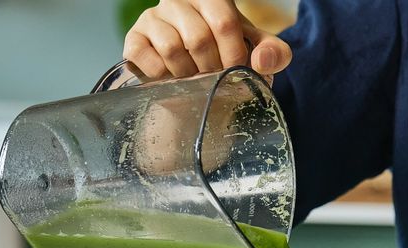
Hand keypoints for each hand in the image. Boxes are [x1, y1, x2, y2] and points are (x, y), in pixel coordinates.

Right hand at [123, 0, 292, 79]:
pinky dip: (161, 75)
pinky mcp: (135, 38)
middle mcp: (178, 1)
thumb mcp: (255, 52)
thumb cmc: (226, 56)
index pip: (224, 23)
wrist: (195, 74)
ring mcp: (153, 18)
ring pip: (172, 49)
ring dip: (188, 76)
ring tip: (193, 81)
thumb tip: (262, 63)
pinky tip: (170, 79)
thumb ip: (273, 53)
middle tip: (214, 80)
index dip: (235, 56)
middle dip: (212, 70)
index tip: (236, 73)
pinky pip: (145, 57)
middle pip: (199, 39)